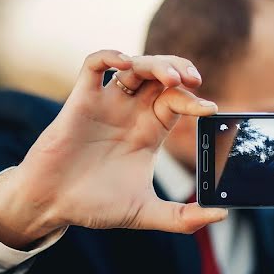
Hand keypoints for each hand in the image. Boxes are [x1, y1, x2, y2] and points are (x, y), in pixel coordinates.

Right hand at [0, 50, 226, 247]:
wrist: (51, 206)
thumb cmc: (95, 206)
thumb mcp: (145, 213)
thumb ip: (183, 216)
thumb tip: (222, 215)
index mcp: (149, 131)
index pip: (178, 102)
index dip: (195, 101)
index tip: (210, 109)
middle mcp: (130, 112)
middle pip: (160, 76)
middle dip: (180, 70)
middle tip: (194, 79)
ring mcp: (106, 104)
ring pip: (135, 66)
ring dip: (155, 63)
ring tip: (170, 76)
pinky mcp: (79, 100)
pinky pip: (93, 65)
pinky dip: (109, 56)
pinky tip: (124, 63)